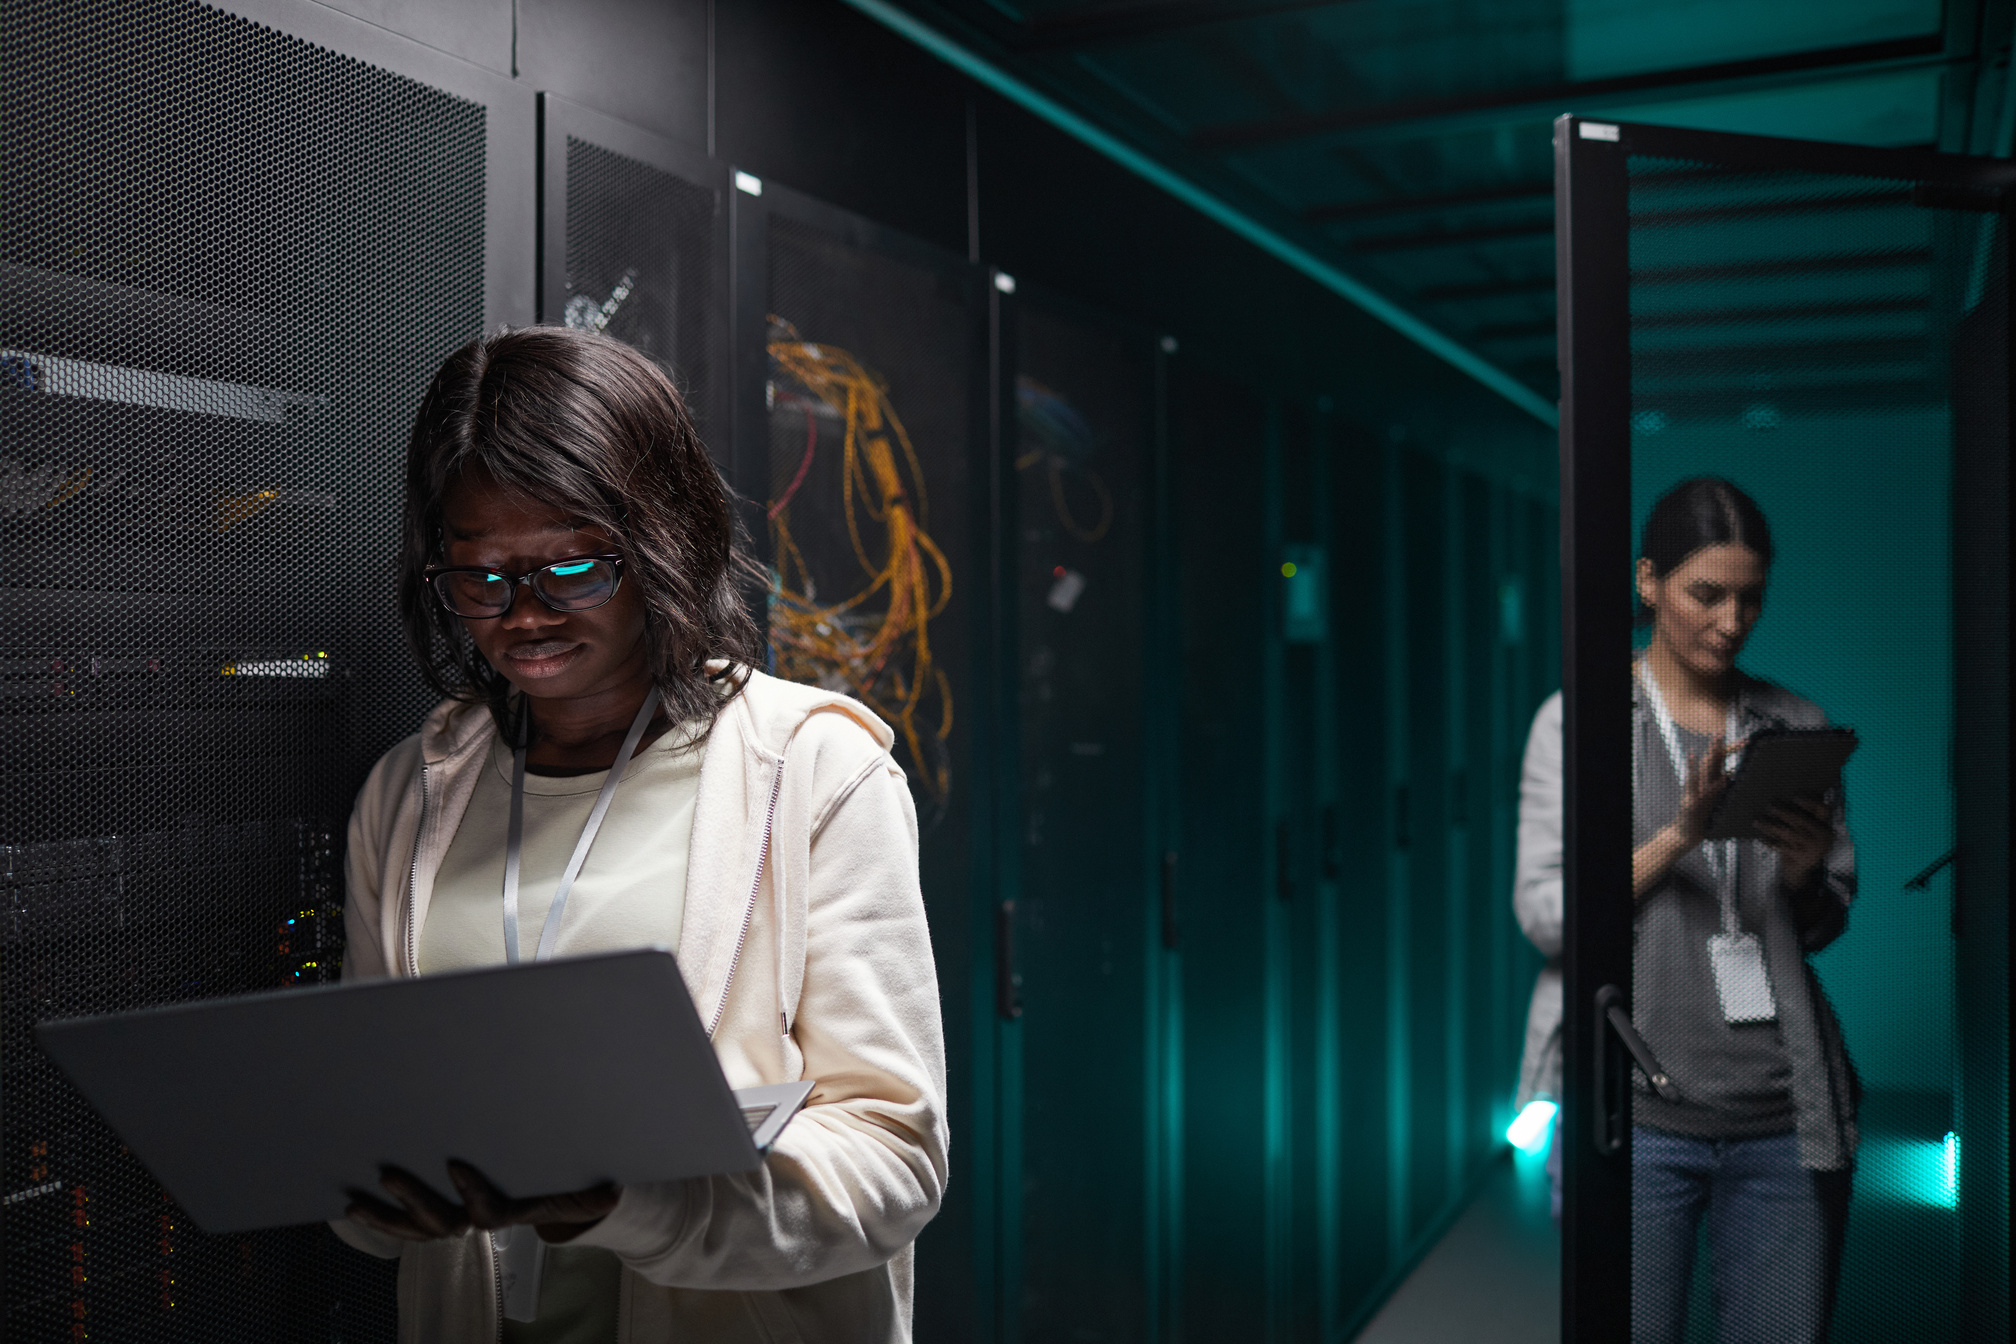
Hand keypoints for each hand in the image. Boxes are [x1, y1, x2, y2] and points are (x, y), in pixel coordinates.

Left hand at [345, 1163, 618, 1244]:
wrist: (561, 1202)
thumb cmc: (572, 1186)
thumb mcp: (587, 1189)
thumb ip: (592, 1193)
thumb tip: (611, 1194)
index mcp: (510, 1211)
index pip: (488, 1212)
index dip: (472, 1195)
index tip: (456, 1167)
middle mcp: (477, 1221)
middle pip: (441, 1224)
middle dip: (414, 1201)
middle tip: (390, 1175)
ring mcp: (455, 1221)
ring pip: (416, 1231)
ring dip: (385, 1218)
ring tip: (354, 1204)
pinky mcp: (438, 1215)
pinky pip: (407, 1224)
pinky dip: (381, 1218)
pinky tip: (352, 1202)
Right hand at [1633, 733, 1744, 900]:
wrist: (1683, 834)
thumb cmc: (1701, 819)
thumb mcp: (1714, 802)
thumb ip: (1721, 787)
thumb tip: (1733, 774)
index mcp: (1707, 781)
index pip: (1718, 759)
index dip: (1729, 748)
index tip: (1745, 740)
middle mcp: (1701, 782)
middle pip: (1711, 759)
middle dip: (1720, 745)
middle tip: (1727, 732)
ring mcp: (1696, 791)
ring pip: (1705, 768)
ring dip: (1712, 753)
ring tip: (1717, 739)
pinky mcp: (1694, 802)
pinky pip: (1703, 788)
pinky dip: (1709, 779)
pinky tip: (1717, 772)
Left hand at [1754, 793, 1832, 891]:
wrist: (1799, 873)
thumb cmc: (1800, 847)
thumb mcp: (1807, 834)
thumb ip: (1803, 819)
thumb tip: (1784, 800)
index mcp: (1826, 829)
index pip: (1824, 810)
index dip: (1810, 802)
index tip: (1795, 798)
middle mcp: (1823, 837)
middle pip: (1801, 820)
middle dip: (1784, 812)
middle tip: (1769, 806)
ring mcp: (1813, 849)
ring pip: (1788, 832)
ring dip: (1770, 825)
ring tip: (1757, 821)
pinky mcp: (1801, 858)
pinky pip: (1782, 846)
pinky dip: (1770, 841)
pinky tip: (1761, 837)